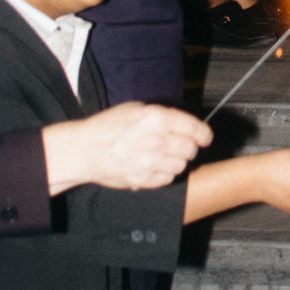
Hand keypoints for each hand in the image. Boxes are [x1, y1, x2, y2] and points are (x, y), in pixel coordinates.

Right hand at [48, 101, 211, 195]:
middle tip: (180, 146)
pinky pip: (167, 179)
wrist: (83, 150)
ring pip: (181, 166)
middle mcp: (156, 139)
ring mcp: (150, 162)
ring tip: (164, 156)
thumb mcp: (136, 109)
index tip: (205, 138)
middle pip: (190, 149)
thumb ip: (162, 116)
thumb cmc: (108, 127)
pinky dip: (165, 174)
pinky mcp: (142, 179)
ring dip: (177, 162)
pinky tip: (154, 167)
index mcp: (156, 118)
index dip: (204, 134)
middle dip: (188, 148)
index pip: (194, 128)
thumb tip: (186, 126)